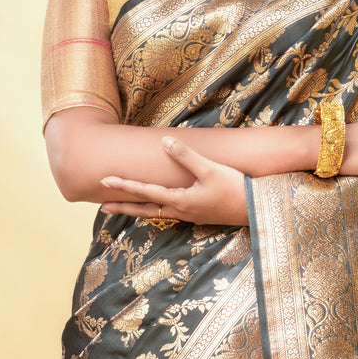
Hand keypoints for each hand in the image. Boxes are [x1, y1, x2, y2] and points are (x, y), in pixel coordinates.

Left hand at [100, 137, 248, 225]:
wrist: (255, 210)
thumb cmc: (234, 188)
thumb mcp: (210, 169)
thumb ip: (186, 156)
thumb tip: (164, 143)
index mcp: (180, 201)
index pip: (145, 192)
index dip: (124, 186)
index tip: (104, 181)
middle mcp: (180, 211)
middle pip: (145, 210)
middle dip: (124, 207)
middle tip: (102, 205)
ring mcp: (189, 215)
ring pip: (156, 214)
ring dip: (137, 210)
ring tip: (123, 207)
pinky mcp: (198, 215)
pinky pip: (168, 213)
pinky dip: (154, 210)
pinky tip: (156, 206)